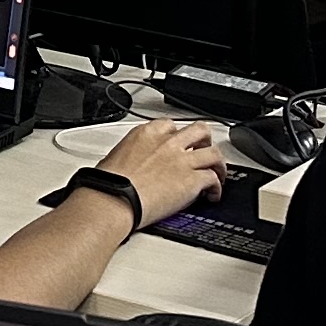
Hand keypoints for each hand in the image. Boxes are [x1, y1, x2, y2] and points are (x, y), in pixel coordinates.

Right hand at [94, 120, 225, 224]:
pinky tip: (212, 196)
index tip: (179, 145)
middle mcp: (167, 143)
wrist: (113, 200)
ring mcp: (182, 160)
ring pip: (213, 153)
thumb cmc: (108, 184)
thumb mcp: (114, 158)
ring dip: (217, 164)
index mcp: (145, 134)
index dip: (178, 136)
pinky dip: (216, 188)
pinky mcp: (192, 180)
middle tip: (204, 151)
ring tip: (217, 174)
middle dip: (204, 141)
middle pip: (199, 131)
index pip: (170, 125)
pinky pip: (213, 179)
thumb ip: (129, 156)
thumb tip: (127, 165)